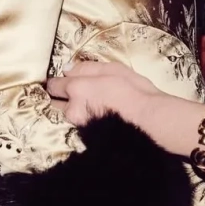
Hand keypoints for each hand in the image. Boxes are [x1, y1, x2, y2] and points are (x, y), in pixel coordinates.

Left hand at [47, 61, 162, 126]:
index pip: (54, 85)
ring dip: (75, 110)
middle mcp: (72, 109)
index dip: (58, 82)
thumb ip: (87, 67)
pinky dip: (85, 120)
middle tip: (78, 94)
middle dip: (63, 98)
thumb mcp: (114, 69)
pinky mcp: (88, 138)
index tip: (64, 80)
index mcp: (76, 88)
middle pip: (56, 103)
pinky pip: (79, 125)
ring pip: (69, 115)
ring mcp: (79, 126)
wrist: (149, 120)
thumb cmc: (136, 91)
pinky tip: (98, 116)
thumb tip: (67, 69)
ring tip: (92, 106)